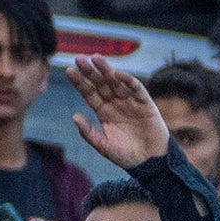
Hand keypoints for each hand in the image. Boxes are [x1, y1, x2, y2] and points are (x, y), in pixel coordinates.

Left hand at [62, 53, 170, 173]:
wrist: (150, 162)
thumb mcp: (103, 146)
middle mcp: (115, 103)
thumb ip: (89, 132)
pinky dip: (128, 81)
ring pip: (116, 82)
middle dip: (90, 72)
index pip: (89, 93)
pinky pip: (137, 89)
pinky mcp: (146, 104)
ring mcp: (130, 102)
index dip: (80, 82)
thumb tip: (73, 116)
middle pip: (100, 84)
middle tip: (79, 59)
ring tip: (96, 58)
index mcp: (103, 111)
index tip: (69, 70)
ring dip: (106, 70)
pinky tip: (118, 74)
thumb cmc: (126, 155)